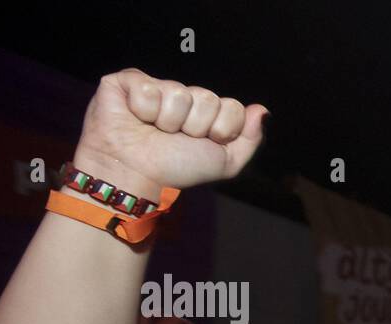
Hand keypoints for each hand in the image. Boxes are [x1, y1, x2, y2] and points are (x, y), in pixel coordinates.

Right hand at [74, 68, 266, 198]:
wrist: (137, 175)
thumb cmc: (177, 169)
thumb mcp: (225, 162)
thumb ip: (249, 139)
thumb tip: (262, 111)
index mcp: (208, 112)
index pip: (232, 107)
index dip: (221, 130)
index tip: (202, 143)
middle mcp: (185, 96)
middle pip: (208, 98)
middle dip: (194, 126)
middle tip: (175, 138)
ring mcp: (158, 86)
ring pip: (179, 94)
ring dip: (168, 121)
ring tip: (154, 130)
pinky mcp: (128, 81)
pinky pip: (149, 87)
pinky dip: (144, 110)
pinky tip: (136, 118)